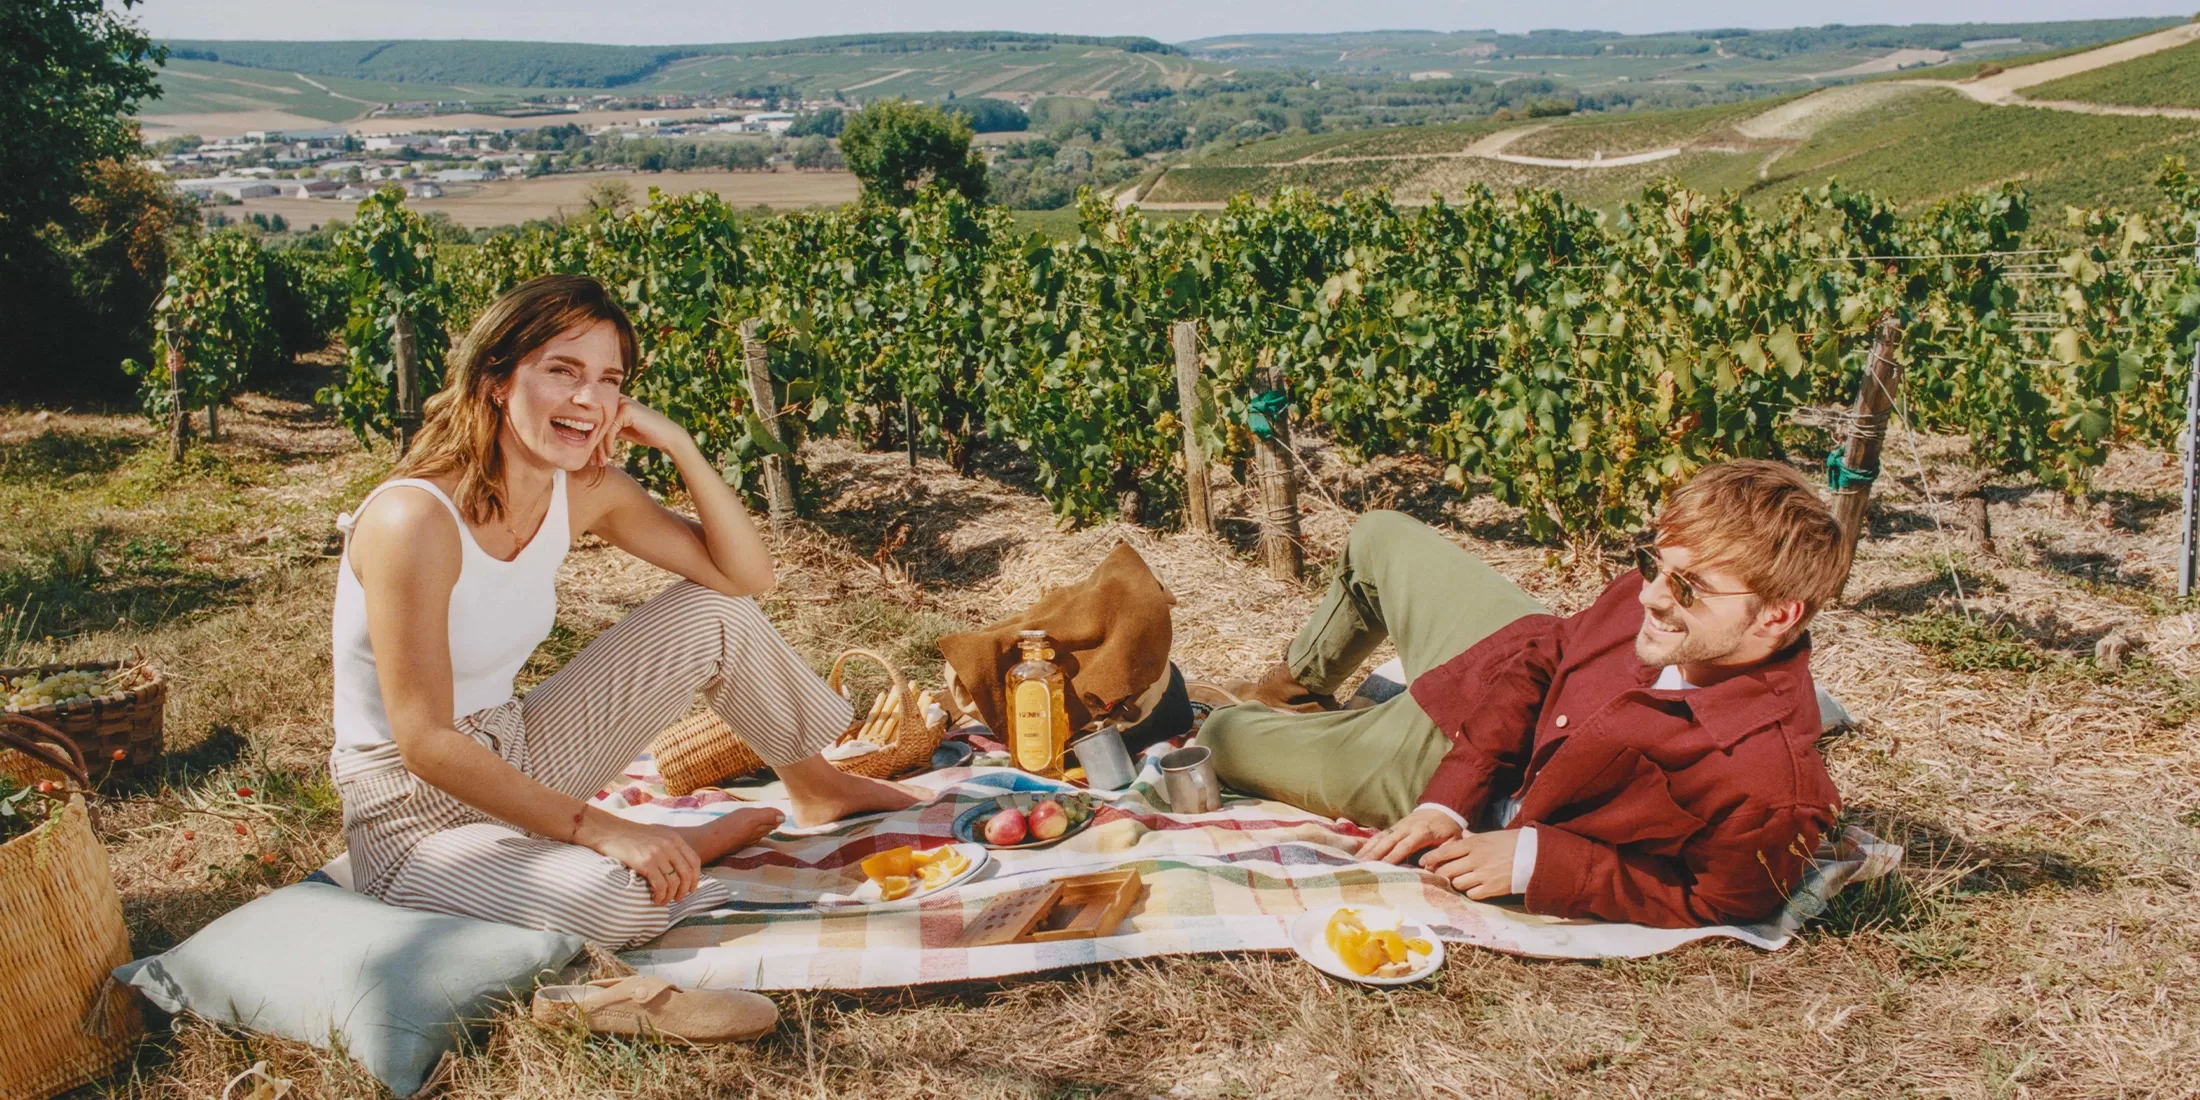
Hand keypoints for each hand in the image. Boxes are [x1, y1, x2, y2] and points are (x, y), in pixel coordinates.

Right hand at [575, 808, 702, 904]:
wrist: (606, 830)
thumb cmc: (628, 836)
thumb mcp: (654, 836)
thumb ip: (668, 847)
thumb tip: (677, 868)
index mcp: (674, 838)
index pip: (694, 861)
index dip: (695, 878)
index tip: (690, 889)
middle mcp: (669, 845)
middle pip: (687, 874)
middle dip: (685, 890)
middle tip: (677, 899)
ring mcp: (658, 853)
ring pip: (675, 882)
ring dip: (670, 896)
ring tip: (662, 901)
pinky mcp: (646, 863)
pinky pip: (661, 886)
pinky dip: (660, 896)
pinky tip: (654, 899)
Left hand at [589, 396, 690, 467]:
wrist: (667, 436)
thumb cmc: (645, 434)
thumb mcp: (621, 430)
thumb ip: (607, 428)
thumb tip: (586, 437)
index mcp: (614, 401)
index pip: (595, 421)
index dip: (591, 439)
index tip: (591, 457)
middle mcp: (616, 398)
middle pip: (596, 423)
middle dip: (593, 445)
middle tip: (593, 462)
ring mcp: (621, 402)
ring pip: (601, 427)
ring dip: (599, 447)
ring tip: (600, 462)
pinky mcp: (626, 410)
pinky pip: (610, 429)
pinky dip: (608, 444)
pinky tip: (611, 453)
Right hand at [1357, 807, 1464, 864]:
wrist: (1442, 808)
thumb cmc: (1448, 829)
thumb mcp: (1452, 842)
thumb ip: (1442, 855)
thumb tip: (1429, 871)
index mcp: (1422, 832)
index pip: (1405, 845)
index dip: (1393, 856)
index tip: (1382, 867)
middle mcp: (1407, 828)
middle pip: (1388, 841)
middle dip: (1375, 854)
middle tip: (1362, 865)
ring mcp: (1398, 826)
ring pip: (1381, 837)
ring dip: (1368, 849)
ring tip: (1356, 861)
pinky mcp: (1393, 827)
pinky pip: (1379, 835)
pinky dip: (1368, 844)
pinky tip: (1359, 853)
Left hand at [1419, 829, 1518, 899]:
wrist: (1534, 855)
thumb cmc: (1511, 843)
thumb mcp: (1489, 836)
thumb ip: (1472, 838)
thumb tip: (1461, 835)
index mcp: (1474, 844)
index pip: (1445, 852)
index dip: (1431, 858)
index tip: (1423, 862)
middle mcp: (1475, 859)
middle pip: (1446, 870)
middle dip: (1439, 874)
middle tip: (1437, 875)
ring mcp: (1483, 875)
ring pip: (1457, 883)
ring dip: (1455, 883)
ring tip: (1458, 880)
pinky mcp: (1492, 888)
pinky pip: (1471, 894)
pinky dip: (1470, 892)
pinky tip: (1473, 888)